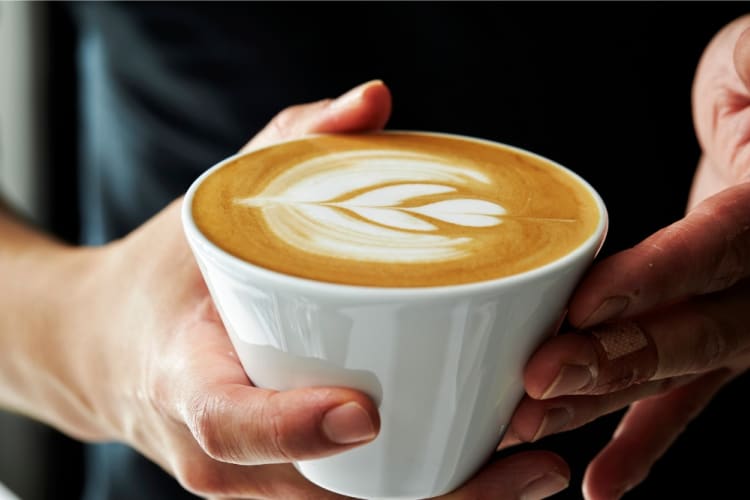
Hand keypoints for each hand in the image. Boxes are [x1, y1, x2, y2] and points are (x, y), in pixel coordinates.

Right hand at [56, 80, 568, 498]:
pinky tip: (493, 464)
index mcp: (185, 384)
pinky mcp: (282, 485)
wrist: (110, 355)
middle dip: (431, 488)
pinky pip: (355, 499)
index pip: (231, 423)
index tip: (365, 413)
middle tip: (528, 454)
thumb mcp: (211, 210)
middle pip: (324, 492)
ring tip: (537, 468)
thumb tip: (374, 101)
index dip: (294, 427)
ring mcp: (254, 481)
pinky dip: (425, 488)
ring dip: (447, 498)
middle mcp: (221, 454)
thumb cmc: (162, 283)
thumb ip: (288, 152)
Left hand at [501, 15, 749, 499]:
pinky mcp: (717, 332)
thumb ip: (739, 82)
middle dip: (612, 361)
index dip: (652, 284)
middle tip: (537, 381)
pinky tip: (604, 480)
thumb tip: (722, 94)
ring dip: (602, 402)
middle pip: (691, 331)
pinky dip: (644, 438)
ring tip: (534, 424)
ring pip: (674, 371)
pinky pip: (685, 396)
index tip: (583, 310)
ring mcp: (742, 313)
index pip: (711, 251)